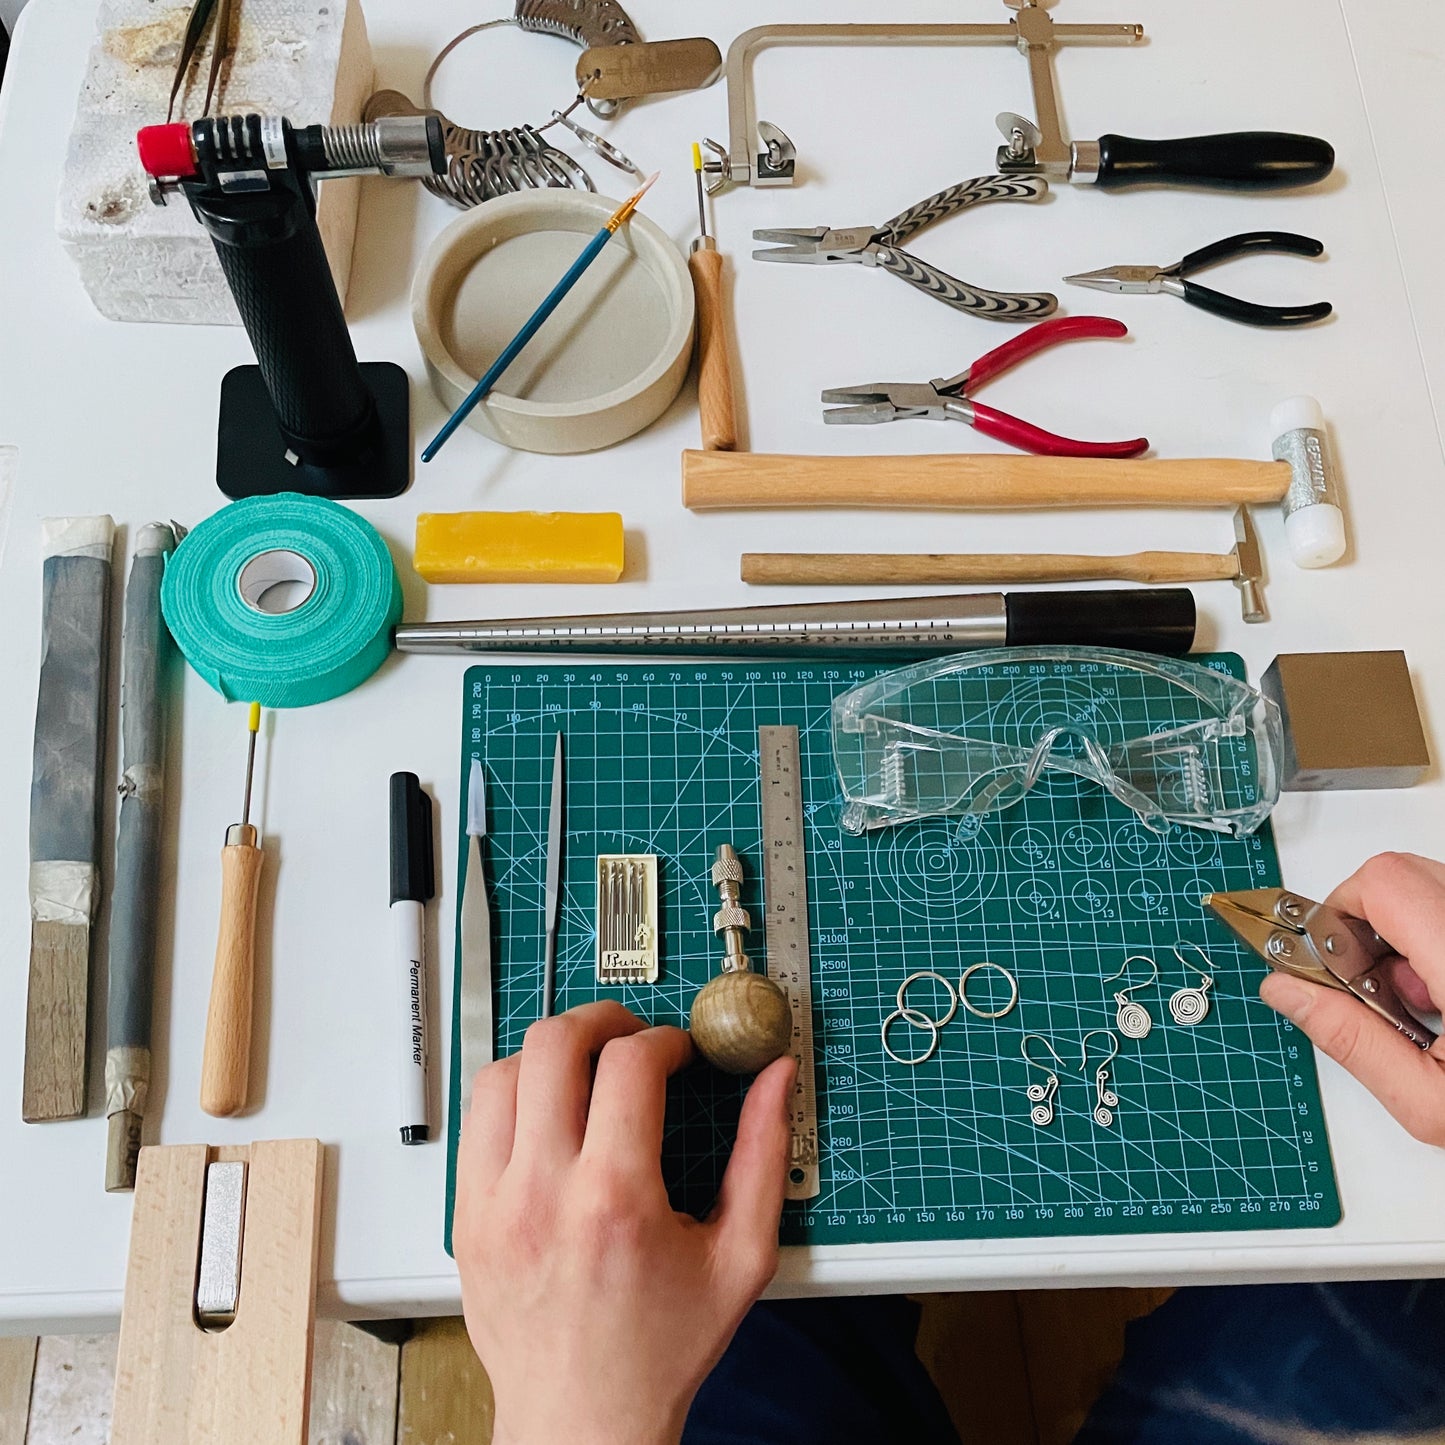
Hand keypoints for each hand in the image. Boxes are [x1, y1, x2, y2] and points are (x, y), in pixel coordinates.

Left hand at [454, 999, 795, 1444]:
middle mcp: (543, 1193)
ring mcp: (493, 1204)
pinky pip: (476, 1120)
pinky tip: (547, 1114)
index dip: (665, 1040)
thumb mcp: (740, 1258)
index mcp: (616, 1200)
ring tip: (585, 1070)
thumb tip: (776, 1080)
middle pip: (553, 1045)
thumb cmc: (661, 1349)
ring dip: (550, 1054)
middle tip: (630, 1036)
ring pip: (502, 1071)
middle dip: (602, 1020)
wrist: (584, 1421)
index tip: (679, 1054)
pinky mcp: (466, 1216)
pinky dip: (512, 1096)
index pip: (629, 1063)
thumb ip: (763, 1157)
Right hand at [1260, 852, 1444, 1145]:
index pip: (1381, 881)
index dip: (1339, 914)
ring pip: (1433, 892)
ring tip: (1431, 1008)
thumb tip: (1290, 991)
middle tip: (1380, 993)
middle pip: (1403, 876)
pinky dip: (1440, 948)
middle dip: (1370, 927)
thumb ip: (1350, 1038)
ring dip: (1411, 939)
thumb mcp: (1433, 1103)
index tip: (1330, 964)